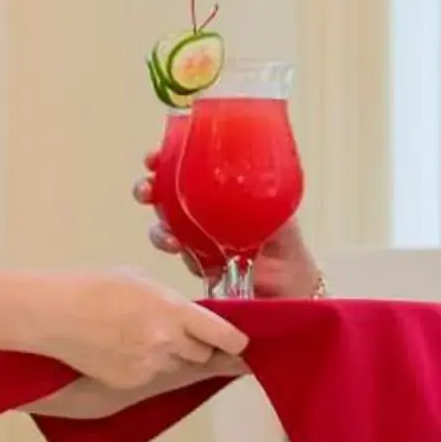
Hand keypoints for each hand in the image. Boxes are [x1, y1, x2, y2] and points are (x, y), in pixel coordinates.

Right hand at [38, 268, 248, 390]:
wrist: (53, 315)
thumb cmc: (95, 288)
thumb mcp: (141, 282)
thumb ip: (171, 302)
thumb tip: (189, 314)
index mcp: (174, 312)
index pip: (224, 336)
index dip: (235, 341)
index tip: (240, 341)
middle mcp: (167, 342)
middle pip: (203, 353)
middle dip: (196, 344)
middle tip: (177, 331)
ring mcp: (149, 366)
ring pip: (177, 365)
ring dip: (170, 355)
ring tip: (140, 336)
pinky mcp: (130, 382)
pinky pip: (152, 376)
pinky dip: (144, 366)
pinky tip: (121, 349)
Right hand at [131, 171, 322, 297]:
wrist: (293, 284)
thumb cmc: (288, 243)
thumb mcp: (279, 210)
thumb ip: (264, 194)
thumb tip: (254, 170)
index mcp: (221, 192)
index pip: (187, 169)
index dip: (165, 160)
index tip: (153, 157)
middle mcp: (205, 212)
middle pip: (165, 195)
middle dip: (148, 189)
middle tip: (147, 190)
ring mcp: (199, 238)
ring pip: (165, 226)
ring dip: (158, 225)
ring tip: (167, 231)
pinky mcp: (200, 264)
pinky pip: (179, 254)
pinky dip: (172, 248)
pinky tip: (177, 246)